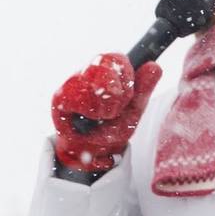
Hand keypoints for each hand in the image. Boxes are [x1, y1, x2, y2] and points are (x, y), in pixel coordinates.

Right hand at [51, 53, 164, 175]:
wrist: (89, 158)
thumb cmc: (108, 131)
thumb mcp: (132, 111)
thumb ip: (143, 89)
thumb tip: (154, 66)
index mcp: (105, 71)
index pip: (115, 57)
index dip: (126, 74)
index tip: (128, 94)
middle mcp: (86, 72)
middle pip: (105, 61)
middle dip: (119, 90)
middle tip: (116, 109)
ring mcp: (72, 82)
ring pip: (95, 77)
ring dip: (107, 102)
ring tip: (104, 116)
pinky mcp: (60, 97)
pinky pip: (80, 94)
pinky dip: (92, 109)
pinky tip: (91, 118)